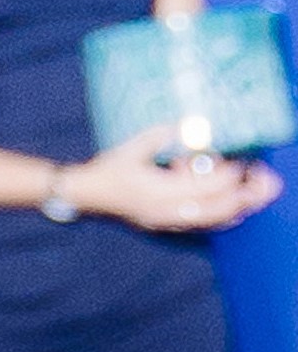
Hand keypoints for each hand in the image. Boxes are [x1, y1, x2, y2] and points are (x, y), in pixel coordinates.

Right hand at [63, 125, 285, 234]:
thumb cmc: (107, 169)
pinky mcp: (164, 224)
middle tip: (267, 181)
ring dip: (237, 208)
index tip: (244, 160)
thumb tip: (190, 125)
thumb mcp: (133, 147)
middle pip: (216, 208)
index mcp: (157, 192)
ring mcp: (164, 221)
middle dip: (245, 195)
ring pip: (211, 220)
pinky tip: (236, 211)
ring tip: (257, 194)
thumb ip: (161, 136)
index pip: (206, 186)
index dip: (229, 174)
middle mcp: (164, 212)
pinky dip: (221, 218)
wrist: (84, 196)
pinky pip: (199, 227)